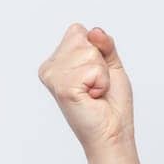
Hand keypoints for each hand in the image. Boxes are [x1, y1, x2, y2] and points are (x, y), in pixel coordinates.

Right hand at [37, 23, 135, 159]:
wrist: (113, 132)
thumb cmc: (111, 103)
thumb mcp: (110, 65)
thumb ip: (103, 44)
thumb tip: (94, 31)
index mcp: (57, 60)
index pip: (78, 31)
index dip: (98, 49)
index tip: (96, 73)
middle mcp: (50, 67)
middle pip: (83, 38)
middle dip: (100, 62)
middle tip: (97, 85)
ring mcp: (54, 77)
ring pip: (89, 52)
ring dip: (102, 74)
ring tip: (94, 92)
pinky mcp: (63, 87)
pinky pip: (93, 69)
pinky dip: (102, 83)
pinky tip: (92, 97)